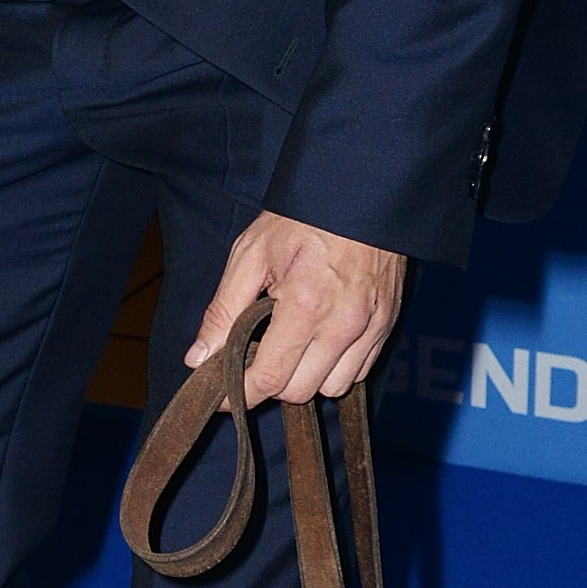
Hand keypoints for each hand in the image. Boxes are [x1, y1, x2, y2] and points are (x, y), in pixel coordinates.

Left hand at [184, 213, 404, 408]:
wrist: (359, 191)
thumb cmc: (301, 219)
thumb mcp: (250, 254)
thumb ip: (223, 310)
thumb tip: (199, 357)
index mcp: (306, 305)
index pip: (270, 378)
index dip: (239, 394)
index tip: (221, 396)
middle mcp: (343, 324)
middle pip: (300, 391)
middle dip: (271, 383)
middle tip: (255, 358)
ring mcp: (371, 327)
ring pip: (333, 389)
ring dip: (306, 379)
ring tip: (291, 347)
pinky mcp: (387, 325)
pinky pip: (359, 372)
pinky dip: (336, 368)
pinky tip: (319, 341)